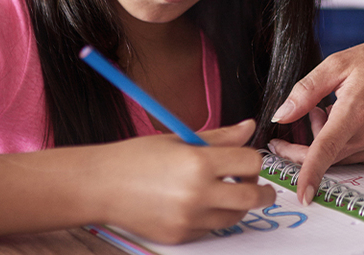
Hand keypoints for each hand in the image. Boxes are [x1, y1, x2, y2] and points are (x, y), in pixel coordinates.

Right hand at [96, 120, 275, 243]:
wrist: (101, 186)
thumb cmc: (137, 158)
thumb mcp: (180, 139)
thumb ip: (220, 137)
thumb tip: (249, 127)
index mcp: (199, 162)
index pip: (250, 162)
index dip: (253, 160)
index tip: (249, 161)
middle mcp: (197, 193)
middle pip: (251, 196)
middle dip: (262, 191)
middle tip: (260, 187)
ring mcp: (189, 218)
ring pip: (234, 216)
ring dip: (237, 205)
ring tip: (225, 191)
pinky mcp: (180, 236)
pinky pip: (211, 229)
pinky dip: (213, 217)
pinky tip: (199, 204)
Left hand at [265, 28, 363, 203]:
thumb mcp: (339, 63)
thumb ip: (306, 91)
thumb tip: (282, 115)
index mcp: (356, 110)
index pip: (326, 149)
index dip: (310, 173)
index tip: (301, 195)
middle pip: (329, 157)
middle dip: (307, 143)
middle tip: (310, 115)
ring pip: (344, 159)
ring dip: (332, 142)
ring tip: (338, 110)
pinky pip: (362, 159)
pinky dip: (352, 146)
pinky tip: (359, 122)